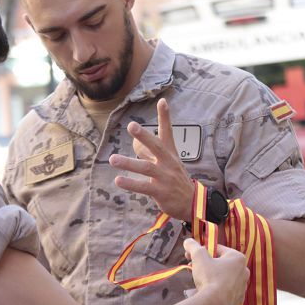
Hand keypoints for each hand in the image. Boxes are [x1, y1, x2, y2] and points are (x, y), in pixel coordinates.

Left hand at [109, 98, 194, 221]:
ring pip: (146, 168)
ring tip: (112, 159)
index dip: (165, 117)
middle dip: (144, 136)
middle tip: (131, 125)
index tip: (162, 101)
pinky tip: (118, 180)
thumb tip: (136, 144)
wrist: (192, 203)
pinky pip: (143, 187)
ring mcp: (165, 177)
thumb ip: (151, 153)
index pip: (168, 132)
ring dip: (128, 163)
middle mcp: (168, 163)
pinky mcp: (161, 192)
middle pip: (157, 147)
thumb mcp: (167, 163)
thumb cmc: (175, 179)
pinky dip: (131, 183)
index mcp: (170, 153)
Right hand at [184, 238, 248, 304]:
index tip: (192, 256)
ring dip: (212, 276)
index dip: (202, 251)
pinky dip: (217, 290)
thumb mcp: (198, 256)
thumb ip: (193, 245)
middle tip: (193, 268)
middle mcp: (244, 271)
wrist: (214, 304)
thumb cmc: (209, 276)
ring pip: (224, 277)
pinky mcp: (238, 299)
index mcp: (238, 258)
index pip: (218, 249)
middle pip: (221, 264)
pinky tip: (208, 292)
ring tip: (199, 281)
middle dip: (206, 264)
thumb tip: (188, 241)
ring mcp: (243, 286)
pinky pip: (226, 290)